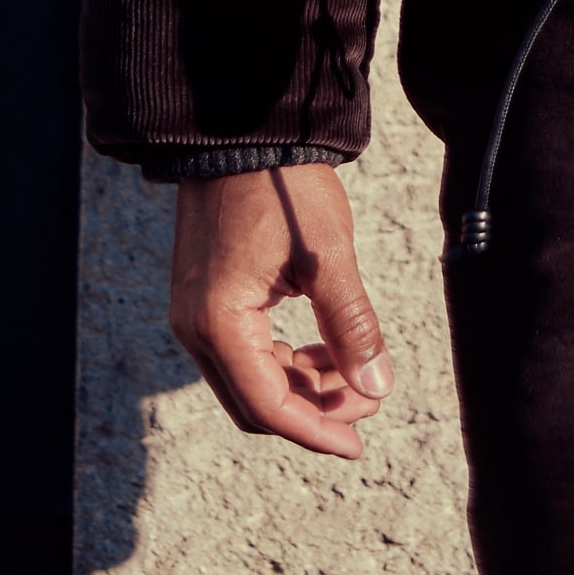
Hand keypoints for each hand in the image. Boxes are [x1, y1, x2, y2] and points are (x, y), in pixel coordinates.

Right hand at [170, 163, 394, 457]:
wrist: (243, 130)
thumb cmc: (284, 188)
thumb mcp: (327, 254)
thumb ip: (350, 324)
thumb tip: (377, 387)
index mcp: (219, 324)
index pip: (268, 406)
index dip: (316, 431)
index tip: (357, 445)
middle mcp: (196, 327)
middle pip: (255, 401)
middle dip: (314, 410)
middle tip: (368, 401)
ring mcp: (197, 312)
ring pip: (252, 377)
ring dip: (303, 384)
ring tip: (356, 372)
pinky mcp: (207, 296)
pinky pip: (245, 349)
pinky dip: (286, 358)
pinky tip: (326, 347)